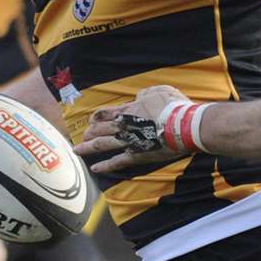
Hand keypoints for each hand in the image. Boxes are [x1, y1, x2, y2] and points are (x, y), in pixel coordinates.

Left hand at [73, 86, 191, 172]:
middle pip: (100, 129)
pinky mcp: (136, 156)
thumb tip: (140, 97)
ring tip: (77, 150)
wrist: (183, 126)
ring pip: (102, 145)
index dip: (97, 116)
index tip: (91, 120)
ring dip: (88, 147)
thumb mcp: (159, 91)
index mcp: (128, 110)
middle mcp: (123, 126)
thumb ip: (146, 94)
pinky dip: (105, 166)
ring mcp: (128, 142)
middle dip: (90, 132)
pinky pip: (116, 162)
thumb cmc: (173, 107)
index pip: (106, 113)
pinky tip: (94, 169)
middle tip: (83, 135)